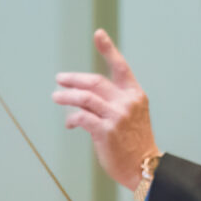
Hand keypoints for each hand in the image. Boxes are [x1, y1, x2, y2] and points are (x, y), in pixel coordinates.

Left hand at [53, 30, 157, 193]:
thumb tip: (83, 97)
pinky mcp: (105, 132)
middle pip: (94, 82)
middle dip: (73, 79)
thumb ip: (114, 101)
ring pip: (84, 98)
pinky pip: (81, 118)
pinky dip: (72, 118)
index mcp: (135, 94)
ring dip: (66, 96)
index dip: (108, 49)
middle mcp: (127, 102)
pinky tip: (69, 122)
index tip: (98, 34)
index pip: (120, 67)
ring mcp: (116, 116)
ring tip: (56, 96)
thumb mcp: (132, 115)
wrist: (145, 167)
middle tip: (60, 79)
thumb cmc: (135, 142)